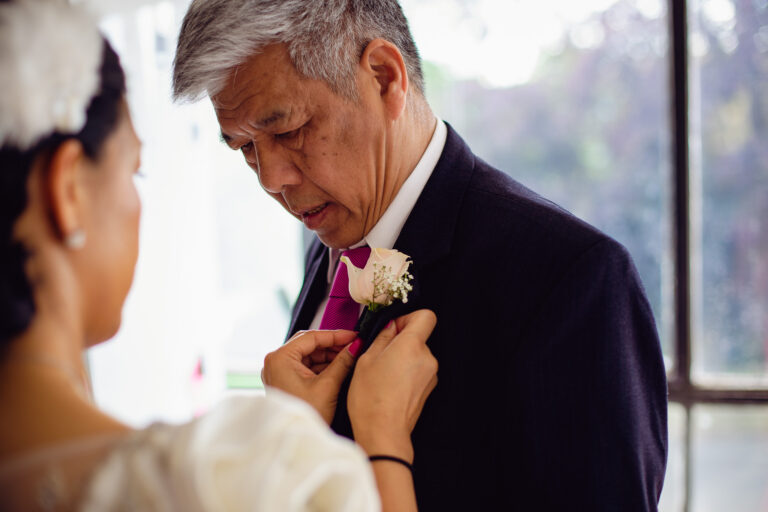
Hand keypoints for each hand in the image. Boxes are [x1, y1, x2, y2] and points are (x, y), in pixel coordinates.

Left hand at [262, 329, 358, 423]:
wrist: (298, 443)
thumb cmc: (307, 417)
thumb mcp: (328, 386)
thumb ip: (343, 361)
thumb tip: (356, 345)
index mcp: (280, 359)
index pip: (311, 337)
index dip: (335, 335)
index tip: (354, 335)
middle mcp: (275, 363)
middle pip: (308, 344)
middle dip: (332, 345)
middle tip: (353, 345)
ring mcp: (279, 372)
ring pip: (308, 355)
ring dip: (329, 356)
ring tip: (349, 357)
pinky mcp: (285, 382)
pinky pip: (306, 366)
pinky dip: (322, 366)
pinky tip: (339, 368)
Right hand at [348, 310, 437, 461]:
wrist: (383, 433)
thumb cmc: (371, 398)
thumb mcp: (366, 359)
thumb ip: (381, 338)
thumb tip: (390, 327)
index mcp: (412, 345)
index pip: (426, 316)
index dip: (408, 318)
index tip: (392, 328)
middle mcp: (427, 358)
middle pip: (419, 337)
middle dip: (400, 341)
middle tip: (379, 355)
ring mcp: (430, 375)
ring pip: (417, 355)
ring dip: (402, 359)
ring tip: (381, 374)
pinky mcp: (428, 389)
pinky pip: (418, 371)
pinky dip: (406, 373)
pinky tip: (389, 386)